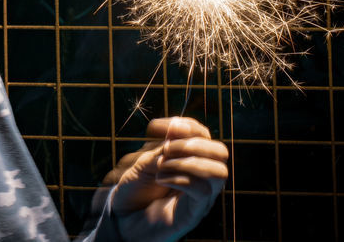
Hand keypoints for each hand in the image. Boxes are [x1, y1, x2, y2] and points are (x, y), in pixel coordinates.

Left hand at [104, 117, 228, 241]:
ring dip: (187, 162)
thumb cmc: (134, 189)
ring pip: (218, 172)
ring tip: (162, 165)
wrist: (123, 219)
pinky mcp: (194, 213)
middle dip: (193, 143)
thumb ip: (162, 146)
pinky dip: (179, 179)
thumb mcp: (145, 161)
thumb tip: (176, 127)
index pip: (203, 134)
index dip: (184, 125)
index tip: (156, 128)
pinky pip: (202, 191)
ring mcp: (201, 196)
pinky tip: (160, 178)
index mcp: (190, 158)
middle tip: (166, 149)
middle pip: (220, 151)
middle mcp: (201, 176)